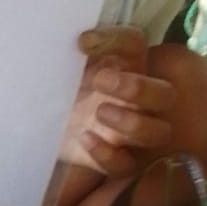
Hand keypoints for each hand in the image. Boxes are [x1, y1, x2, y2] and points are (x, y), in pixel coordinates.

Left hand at [61, 26, 174, 177]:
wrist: (42, 124)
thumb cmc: (59, 89)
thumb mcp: (62, 66)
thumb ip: (74, 53)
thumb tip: (80, 42)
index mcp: (124, 68)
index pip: (136, 44)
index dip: (117, 39)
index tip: (83, 42)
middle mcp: (135, 100)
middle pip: (165, 94)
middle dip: (139, 88)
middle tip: (101, 81)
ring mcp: (130, 133)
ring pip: (157, 133)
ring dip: (133, 122)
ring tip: (100, 112)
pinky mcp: (116, 160)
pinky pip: (126, 165)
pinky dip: (108, 155)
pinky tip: (85, 139)